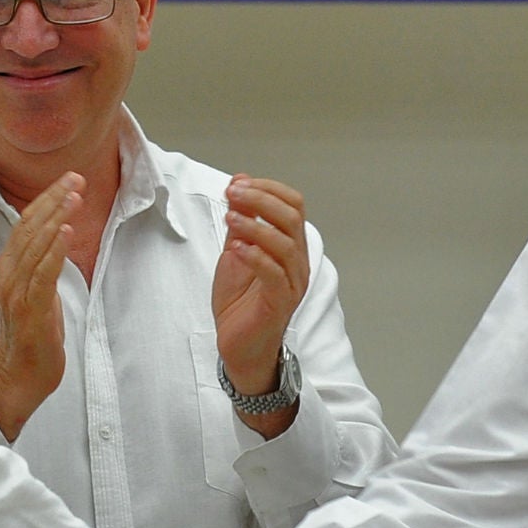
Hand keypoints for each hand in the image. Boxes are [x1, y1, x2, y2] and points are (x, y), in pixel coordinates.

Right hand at [0, 173, 78, 440]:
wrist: (17, 380)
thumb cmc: (31, 339)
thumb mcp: (38, 294)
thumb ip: (43, 267)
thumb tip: (59, 241)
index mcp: (8, 269)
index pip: (25, 224)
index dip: (46, 200)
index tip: (69, 180)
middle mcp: (7, 276)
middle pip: (29, 228)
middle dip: (54, 200)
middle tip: (77, 178)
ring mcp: (16, 293)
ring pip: (35, 246)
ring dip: (56, 217)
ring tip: (75, 195)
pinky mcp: (29, 310)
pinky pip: (42, 274)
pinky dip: (54, 251)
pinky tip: (67, 231)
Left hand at [213, 175, 310, 436]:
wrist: (238, 346)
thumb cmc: (240, 302)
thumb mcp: (235, 251)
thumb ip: (240, 220)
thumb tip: (239, 181)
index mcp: (290, 245)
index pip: (293, 204)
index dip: (268, 188)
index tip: (237, 183)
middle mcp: (297, 262)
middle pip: (292, 218)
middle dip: (261, 200)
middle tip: (232, 193)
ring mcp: (292, 283)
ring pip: (286, 245)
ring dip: (255, 226)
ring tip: (230, 218)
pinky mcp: (280, 303)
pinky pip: (274, 275)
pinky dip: (255, 256)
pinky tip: (235, 248)